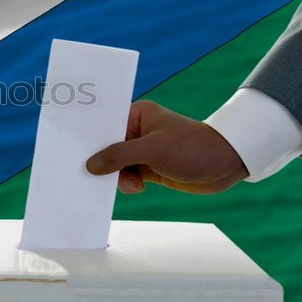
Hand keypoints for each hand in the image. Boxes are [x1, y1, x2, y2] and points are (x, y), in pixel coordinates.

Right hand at [85, 100, 247, 193]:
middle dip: (102, 161)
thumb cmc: (193, 148)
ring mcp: (142, 150)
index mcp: (136, 115)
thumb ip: (119, 156)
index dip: (89, 137)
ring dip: (118, 176)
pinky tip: (138, 187)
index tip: (74, 150)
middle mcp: (136, 131)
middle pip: (106, 146)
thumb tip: (92, 165)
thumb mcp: (153, 150)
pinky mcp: (149, 168)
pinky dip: (128, 184)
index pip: (104, 123)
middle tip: (94, 174)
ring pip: (115, 165)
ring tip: (132, 183)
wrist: (226, 164)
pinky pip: (127, 176)